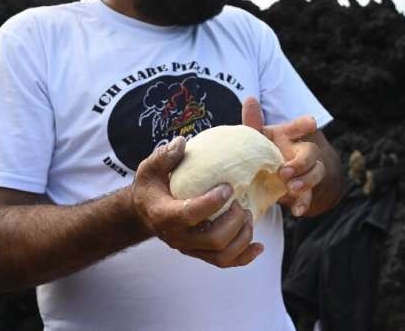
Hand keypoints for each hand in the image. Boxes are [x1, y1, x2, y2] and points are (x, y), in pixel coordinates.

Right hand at [130, 136, 263, 267]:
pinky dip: (244, 256)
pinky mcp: (200, 253)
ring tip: (248, 216)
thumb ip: (164, 156)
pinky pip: (224, 262)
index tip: (228, 187)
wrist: (145, 212)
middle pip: (213, 240)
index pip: (190, 215)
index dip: (212, 203)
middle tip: (240, 203)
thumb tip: (182, 142)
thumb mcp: (150, 168)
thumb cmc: (151, 186)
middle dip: (234, 221)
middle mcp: (177, 237)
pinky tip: (259, 246)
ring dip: (242, 237)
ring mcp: (190, 248)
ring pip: (221, 255)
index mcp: (164, 215)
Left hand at [241, 97, 326, 216]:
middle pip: (312, 152)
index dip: (306, 124)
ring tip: (292, 187)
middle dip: (302, 162)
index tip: (311, 124)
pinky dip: (304, 203)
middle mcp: (300, 151)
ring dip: (306, 180)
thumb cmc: (259, 152)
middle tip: (285, 171)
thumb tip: (250, 99)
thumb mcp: (254, 138)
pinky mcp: (303, 190)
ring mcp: (305, 171)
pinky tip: (297, 211)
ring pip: (317, 172)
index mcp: (288, 136)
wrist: (264, 178)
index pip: (300, 126)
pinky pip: (310, 197)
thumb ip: (252, 122)